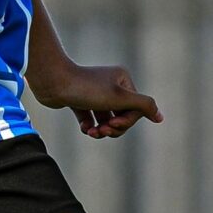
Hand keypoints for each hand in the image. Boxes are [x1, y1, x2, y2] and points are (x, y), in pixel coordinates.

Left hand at [30, 60, 161, 140]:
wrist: (52, 82)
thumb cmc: (87, 88)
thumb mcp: (119, 97)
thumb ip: (143, 105)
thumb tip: (160, 117)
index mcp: (122, 80)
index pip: (135, 108)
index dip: (126, 121)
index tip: (113, 124)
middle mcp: (110, 84)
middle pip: (121, 116)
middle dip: (113, 128)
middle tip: (102, 131)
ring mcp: (94, 93)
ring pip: (106, 120)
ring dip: (101, 130)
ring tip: (91, 132)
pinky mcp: (79, 100)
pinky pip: (90, 119)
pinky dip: (89, 126)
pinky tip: (84, 128)